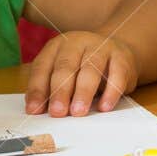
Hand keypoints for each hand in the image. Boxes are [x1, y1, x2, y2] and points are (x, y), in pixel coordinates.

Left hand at [24, 31, 138, 116]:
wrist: (117, 50)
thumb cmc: (82, 67)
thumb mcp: (63, 73)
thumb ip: (50, 89)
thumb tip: (38, 111)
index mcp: (57, 46)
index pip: (43, 67)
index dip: (37, 89)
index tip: (34, 110)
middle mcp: (77, 43)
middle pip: (66, 66)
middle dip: (60, 91)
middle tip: (57, 112)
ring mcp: (101, 47)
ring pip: (91, 69)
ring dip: (83, 92)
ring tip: (78, 112)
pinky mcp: (122, 57)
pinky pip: (117, 75)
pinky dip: (111, 92)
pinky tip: (104, 107)